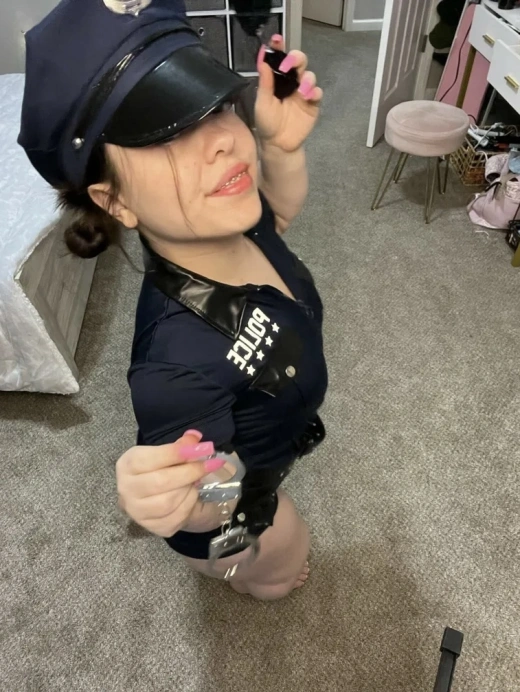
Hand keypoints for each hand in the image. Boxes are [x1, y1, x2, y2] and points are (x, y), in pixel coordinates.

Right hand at [116, 431, 224, 537]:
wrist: (163, 497)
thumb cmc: (165, 470)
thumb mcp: (171, 453)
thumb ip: (182, 445)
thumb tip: (194, 438)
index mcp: (128, 464)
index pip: (152, 458)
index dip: (178, 453)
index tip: (202, 448)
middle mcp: (126, 489)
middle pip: (161, 481)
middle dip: (190, 472)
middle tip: (210, 465)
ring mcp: (137, 511)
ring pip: (168, 502)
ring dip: (189, 490)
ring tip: (195, 481)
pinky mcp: (152, 527)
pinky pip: (175, 517)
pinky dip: (189, 505)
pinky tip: (191, 496)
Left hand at [255, 36, 322, 152]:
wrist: (278, 144)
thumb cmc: (267, 123)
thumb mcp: (262, 102)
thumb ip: (265, 82)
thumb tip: (262, 58)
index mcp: (277, 79)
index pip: (280, 58)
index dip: (279, 47)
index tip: (277, 39)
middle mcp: (291, 82)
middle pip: (299, 61)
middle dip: (296, 58)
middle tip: (288, 65)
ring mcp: (303, 92)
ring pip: (310, 75)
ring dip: (306, 79)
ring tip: (300, 90)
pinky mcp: (312, 104)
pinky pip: (318, 93)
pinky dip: (314, 92)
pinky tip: (308, 97)